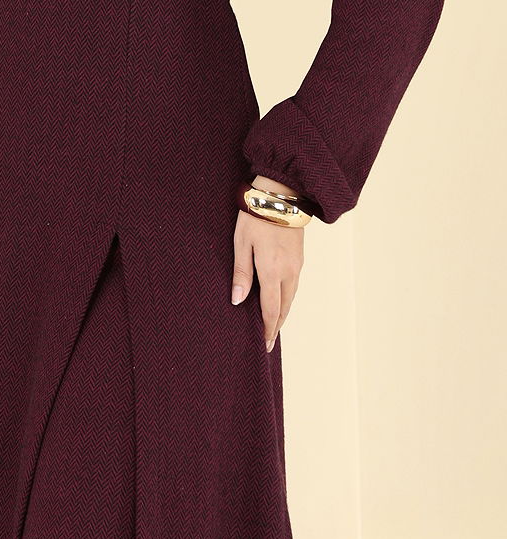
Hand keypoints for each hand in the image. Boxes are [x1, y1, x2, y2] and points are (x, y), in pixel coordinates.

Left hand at [231, 205, 303, 351]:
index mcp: (272, 270)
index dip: (268, 328)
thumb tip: (237, 300)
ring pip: (291, 296)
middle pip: (285, 306)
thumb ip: (241, 273)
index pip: (271, 309)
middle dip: (277, 325)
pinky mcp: (299, 256)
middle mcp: (289, 271)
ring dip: (283, 311)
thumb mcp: (241, 243)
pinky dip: (287, 297)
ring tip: (274, 324)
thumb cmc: (256, 215)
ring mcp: (297, 264)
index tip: (265, 344)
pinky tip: (280, 298)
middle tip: (269, 341)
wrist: (280, 194)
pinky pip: (294, 284)